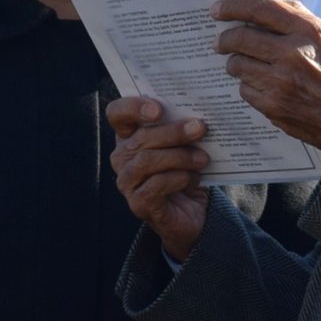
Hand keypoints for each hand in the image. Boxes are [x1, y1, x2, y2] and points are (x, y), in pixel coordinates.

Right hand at [106, 98, 210, 262]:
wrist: (192, 212)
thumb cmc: (186, 171)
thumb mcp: (184, 146)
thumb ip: (183, 128)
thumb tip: (197, 117)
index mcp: (129, 136)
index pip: (117, 113)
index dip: (132, 107)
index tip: (158, 109)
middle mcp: (122, 157)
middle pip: (141, 137)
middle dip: (173, 132)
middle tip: (200, 128)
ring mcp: (127, 182)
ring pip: (148, 160)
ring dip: (180, 156)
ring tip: (203, 158)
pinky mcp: (138, 203)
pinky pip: (156, 185)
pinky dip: (179, 178)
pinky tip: (193, 178)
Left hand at [210, 0, 320, 155]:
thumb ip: (298, 23)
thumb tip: (263, 11)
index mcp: (309, 31)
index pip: (260, 10)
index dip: (233, 7)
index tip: (217, 9)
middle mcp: (293, 54)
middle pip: (240, 38)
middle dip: (225, 39)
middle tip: (220, 42)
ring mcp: (280, 82)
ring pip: (237, 65)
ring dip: (236, 64)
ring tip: (245, 65)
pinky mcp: (273, 106)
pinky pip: (245, 90)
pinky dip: (249, 87)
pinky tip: (264, 87)